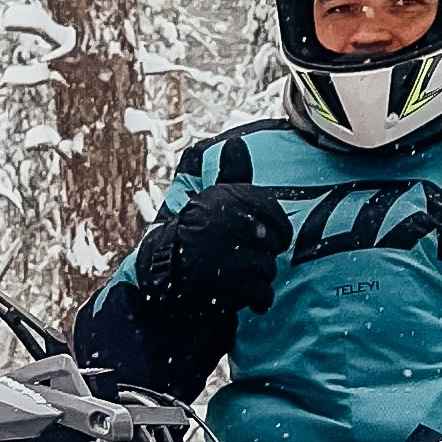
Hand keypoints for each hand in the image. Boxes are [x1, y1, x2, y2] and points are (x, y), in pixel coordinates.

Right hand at [133, 183, 291, 323]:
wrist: (163, 272)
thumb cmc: (191, 233)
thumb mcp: (208, 199)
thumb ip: (229, 173)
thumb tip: (236, 143)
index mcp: (231, 200)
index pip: (274, 211)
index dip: (278, 227)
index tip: (271, 236)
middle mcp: (234, 225)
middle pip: (274, 242)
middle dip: (264, 253)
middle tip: (245, 257)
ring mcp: (235, 258)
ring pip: (268, 268)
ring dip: (259, 276)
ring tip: (240, 275)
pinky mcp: (233, 286)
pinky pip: (262, 292)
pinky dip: (258, 298)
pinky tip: (247, 296)